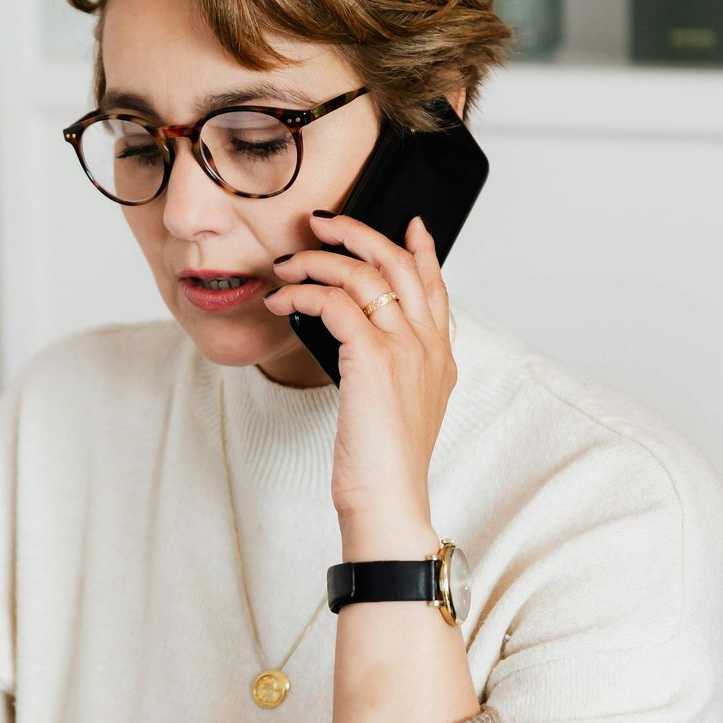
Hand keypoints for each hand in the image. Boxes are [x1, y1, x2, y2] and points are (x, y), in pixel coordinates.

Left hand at [262, 212, 456, 526]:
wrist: (388, 500)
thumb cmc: (383, 463)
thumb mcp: (396, 407)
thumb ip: (389, 367)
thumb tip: (351, 336)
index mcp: (439, 357)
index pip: (435, 286)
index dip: (422, 250)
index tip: (411, 224)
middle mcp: (428, 346)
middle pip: (399, 263)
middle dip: (359, 233)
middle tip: (325, 223)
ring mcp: (405, 349)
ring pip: (364, 274)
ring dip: (319, 260)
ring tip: (289, 263)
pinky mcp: (374, 357)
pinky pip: (335, 302)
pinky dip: (303, 293)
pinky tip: (282, 300)